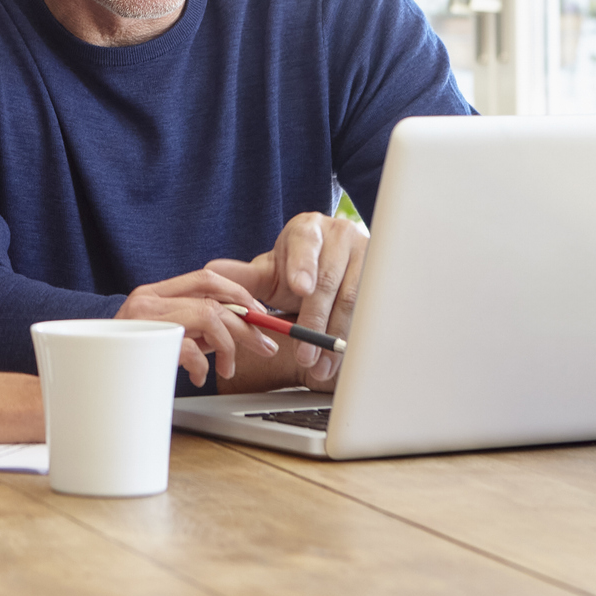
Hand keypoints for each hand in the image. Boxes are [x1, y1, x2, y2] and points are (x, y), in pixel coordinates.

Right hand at [115, 267, 276, 386]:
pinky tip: (200, 377)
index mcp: (155, 292)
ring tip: (227, 369)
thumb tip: (240, 327)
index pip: (206, 277)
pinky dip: (203, 366)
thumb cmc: (127, 357)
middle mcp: (149, 299)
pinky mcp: (144, 342)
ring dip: (229, 347)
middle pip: (213, 300)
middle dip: (248, 325)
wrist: (87, 373)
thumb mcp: (164, 334)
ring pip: (209, 318)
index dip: (239, 293)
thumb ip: (193, 326)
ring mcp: (144, 319)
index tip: (259, 314)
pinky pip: (190, 348)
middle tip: (265, 346)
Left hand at [207, 211, 368, 388]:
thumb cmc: (299, 268)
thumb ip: (245, 276)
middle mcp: (340, 235)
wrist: (333, 262)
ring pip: (354, 298)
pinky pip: (372, 310)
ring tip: (320, 365)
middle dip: (315, 321)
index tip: (301, 289)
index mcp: (308, 229)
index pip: (305, 244)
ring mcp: (367, 254)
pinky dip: (355, 337)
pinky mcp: (384, 277)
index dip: (303, 266)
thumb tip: (211, 271)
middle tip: (304, 353)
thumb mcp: (272, 271)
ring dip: (336, 337)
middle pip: (329, 279)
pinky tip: (344, 358)